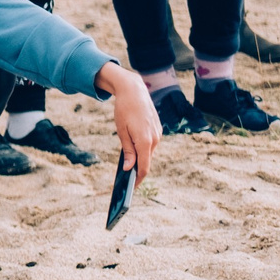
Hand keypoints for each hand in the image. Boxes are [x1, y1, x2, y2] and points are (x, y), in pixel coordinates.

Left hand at [97, 62, 160, 180]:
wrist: (134, 91)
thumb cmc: (124, 111)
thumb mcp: (121, 131)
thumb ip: (127, 151)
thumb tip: (129, 168)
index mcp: (145, 141)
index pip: (144, 167)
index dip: (138, 179)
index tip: (131, 188)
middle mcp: (154, 139)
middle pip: (146, 161)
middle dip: (137, 171)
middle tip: (125, 182)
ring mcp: (158, 134)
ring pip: (148, 153)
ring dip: (139, 160)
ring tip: (127, 168)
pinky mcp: (157, 130)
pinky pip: (149, 144)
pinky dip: (142, 150)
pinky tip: (133, 153)